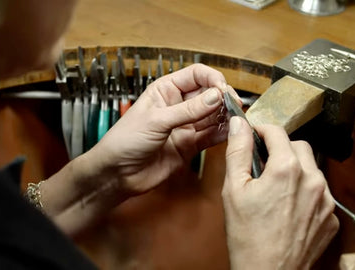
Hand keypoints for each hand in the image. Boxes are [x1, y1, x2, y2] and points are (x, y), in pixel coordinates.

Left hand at [88, 64, 239, 194]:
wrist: (117, 173)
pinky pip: (211, 136)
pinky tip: (231, 132)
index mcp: (165, 90)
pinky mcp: (190, 145)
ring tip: (237, 119)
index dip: (212, 79)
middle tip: (234, 106)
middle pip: (209, 94)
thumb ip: (188, 110)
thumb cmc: (125, 140)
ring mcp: (185, 126)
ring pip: (213, 116)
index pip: (196, 75)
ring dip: (226, 116)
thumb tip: (216, 96)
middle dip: (223, 98)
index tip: (223, 90)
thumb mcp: (156, 121)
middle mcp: (178, 105)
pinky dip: (222, 133)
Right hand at [222, 117, 338, 268]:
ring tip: (274, 188)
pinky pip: (319, 193)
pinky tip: (287, 206)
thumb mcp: (233, 188)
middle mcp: (312, 180)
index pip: (277, 132)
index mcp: (287, 169)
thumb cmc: (247, 236)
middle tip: (262, 162)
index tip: (253, 135)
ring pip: (311, 169)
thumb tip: (238, 125)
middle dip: (280, 148)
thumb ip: (238, 151)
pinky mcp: (330, 217)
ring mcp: (325, 200)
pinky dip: (304, 191)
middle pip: (298, 146)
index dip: (261, 130)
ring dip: (294, 169)